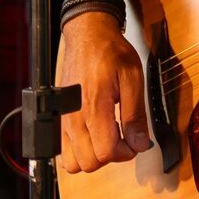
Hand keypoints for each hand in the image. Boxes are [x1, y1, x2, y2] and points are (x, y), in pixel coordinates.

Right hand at [58, 13, 151, 171]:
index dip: (125, 152)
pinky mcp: (59, 119)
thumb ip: (135, 114)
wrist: (88, 36)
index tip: (135, 140)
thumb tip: (140, 143)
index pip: (105, 152)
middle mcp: (73, 117)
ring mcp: (63, 120)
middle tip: (124, 137)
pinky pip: (63, 153)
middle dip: (110, 156)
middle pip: (89, 163)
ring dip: (93, 157)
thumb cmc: (110, 52)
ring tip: (108, 137)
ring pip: (74, 163)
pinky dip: (79, 152)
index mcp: (94, 106)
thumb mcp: (132, 78)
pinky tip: (94, 135)